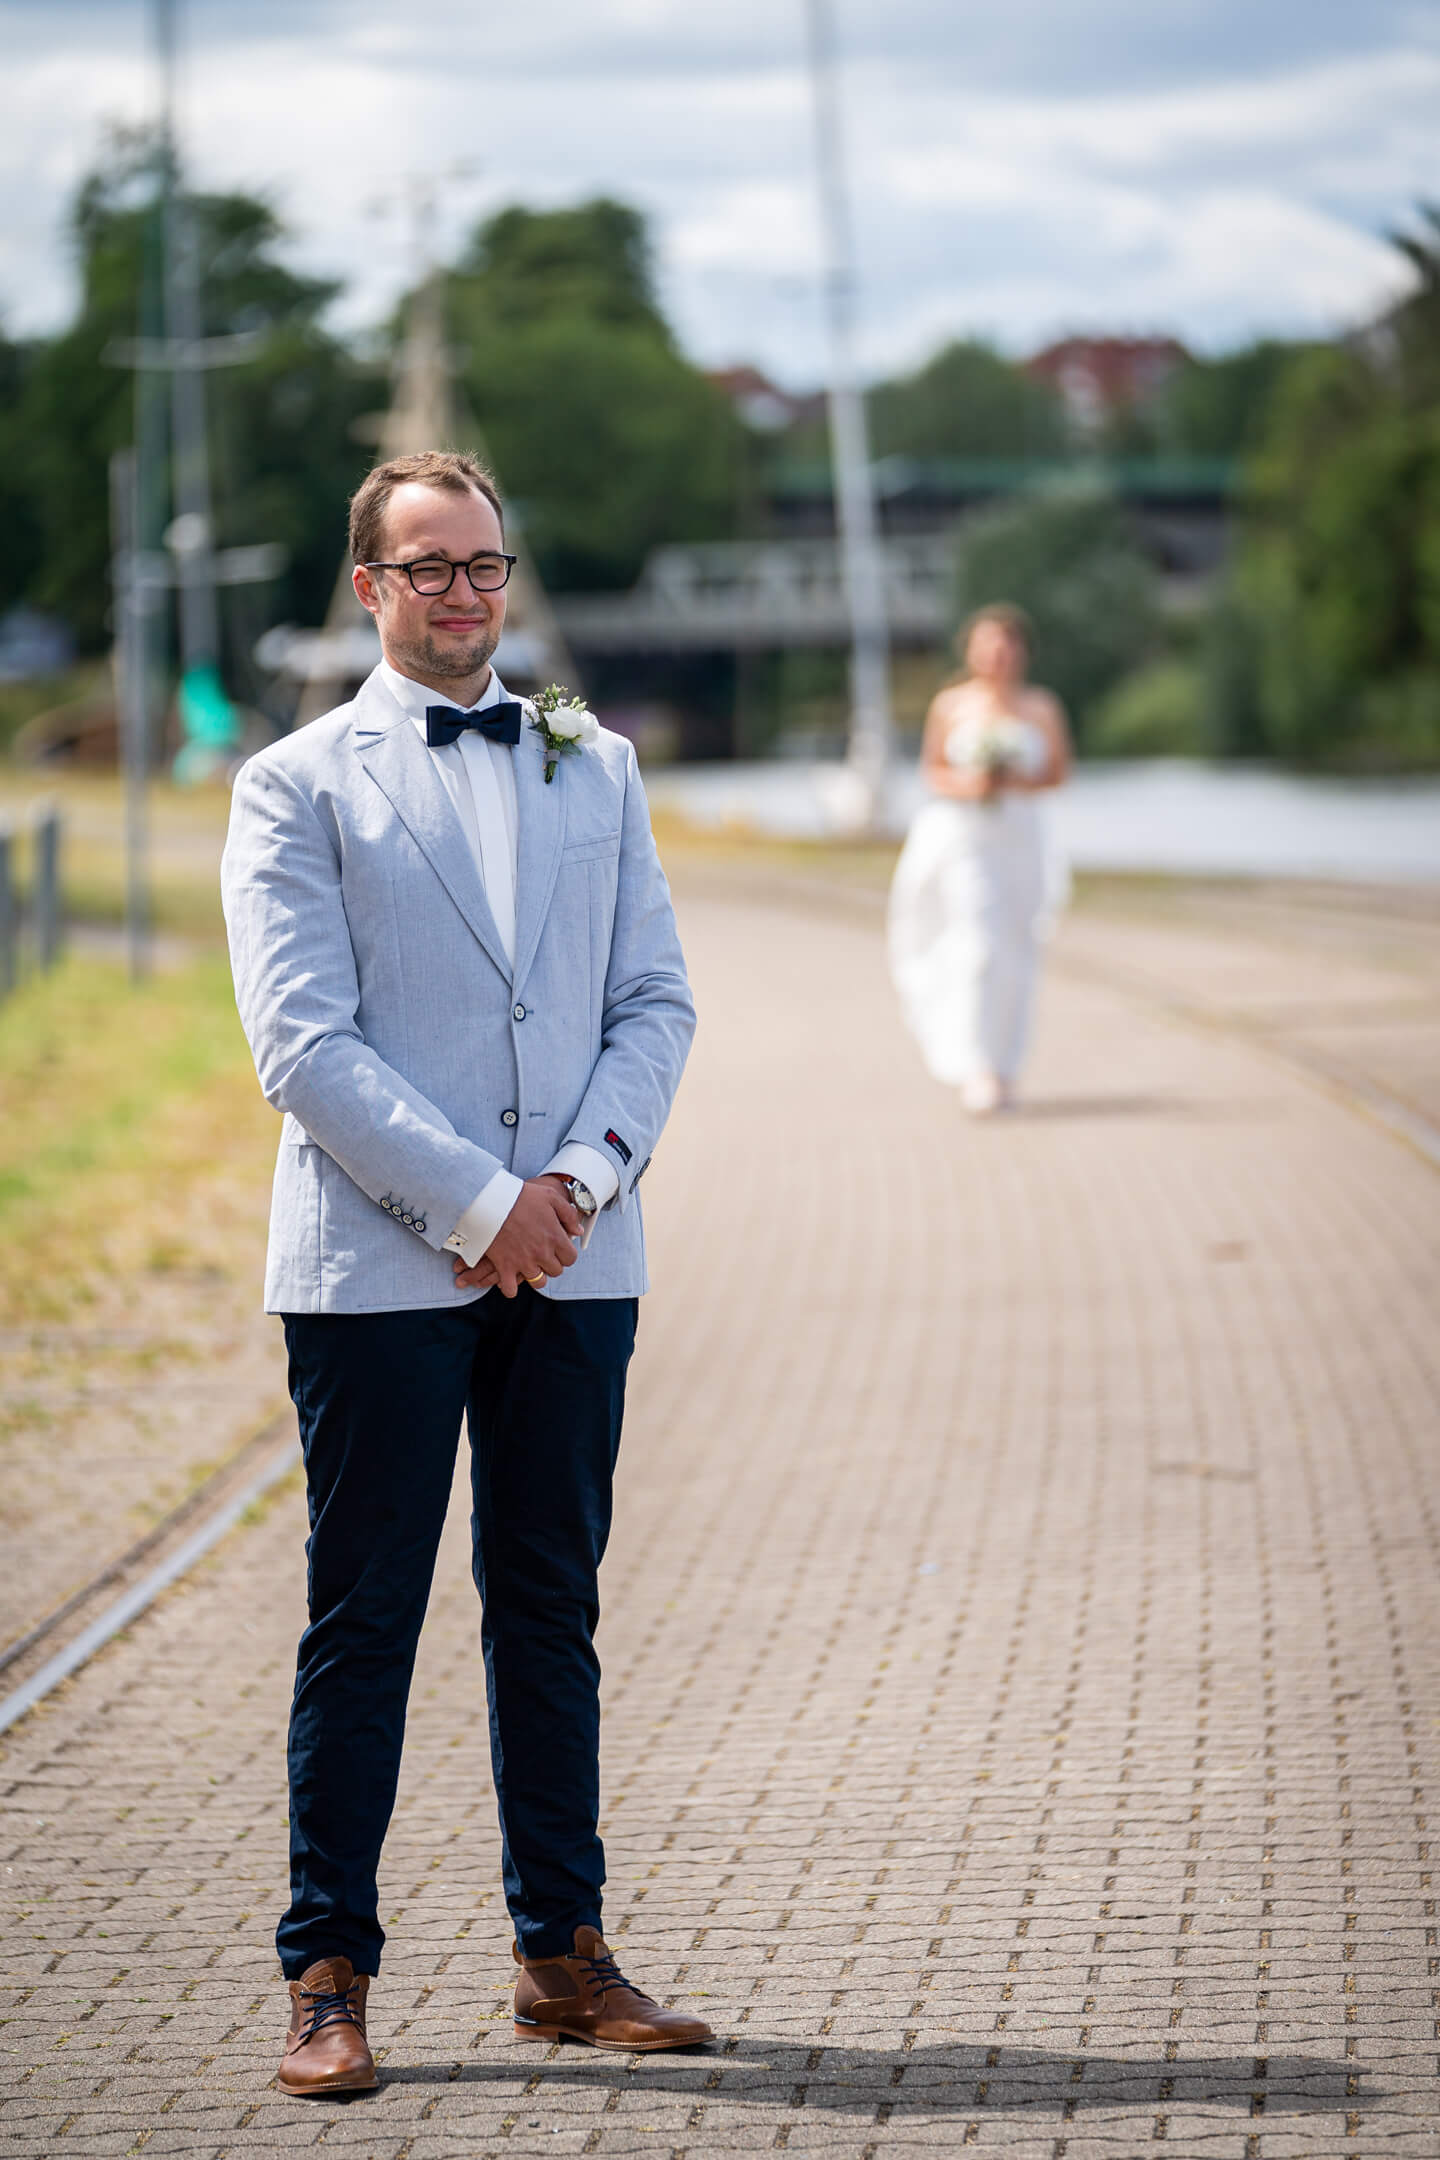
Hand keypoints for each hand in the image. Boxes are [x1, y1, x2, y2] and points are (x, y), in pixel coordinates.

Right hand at [451, 1176, 581, 1296]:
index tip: (557, 1249)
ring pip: (538, 1282)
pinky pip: (511, 1289)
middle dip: (551, 1264)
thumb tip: (578, 1231)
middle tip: (542, 1254)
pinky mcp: (505, 1266)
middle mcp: (542, 1253)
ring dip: (535, 1275)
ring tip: (529, 1265)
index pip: (571, 1258)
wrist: (492, 1201)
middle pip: (556, 1271)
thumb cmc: (520, 1196)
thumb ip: (568, 1215)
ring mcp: (524, 1262)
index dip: (565, 1254)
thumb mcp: (550, 1197)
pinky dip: (510, 1287)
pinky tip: (510, 1277)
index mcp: (555, 1237)